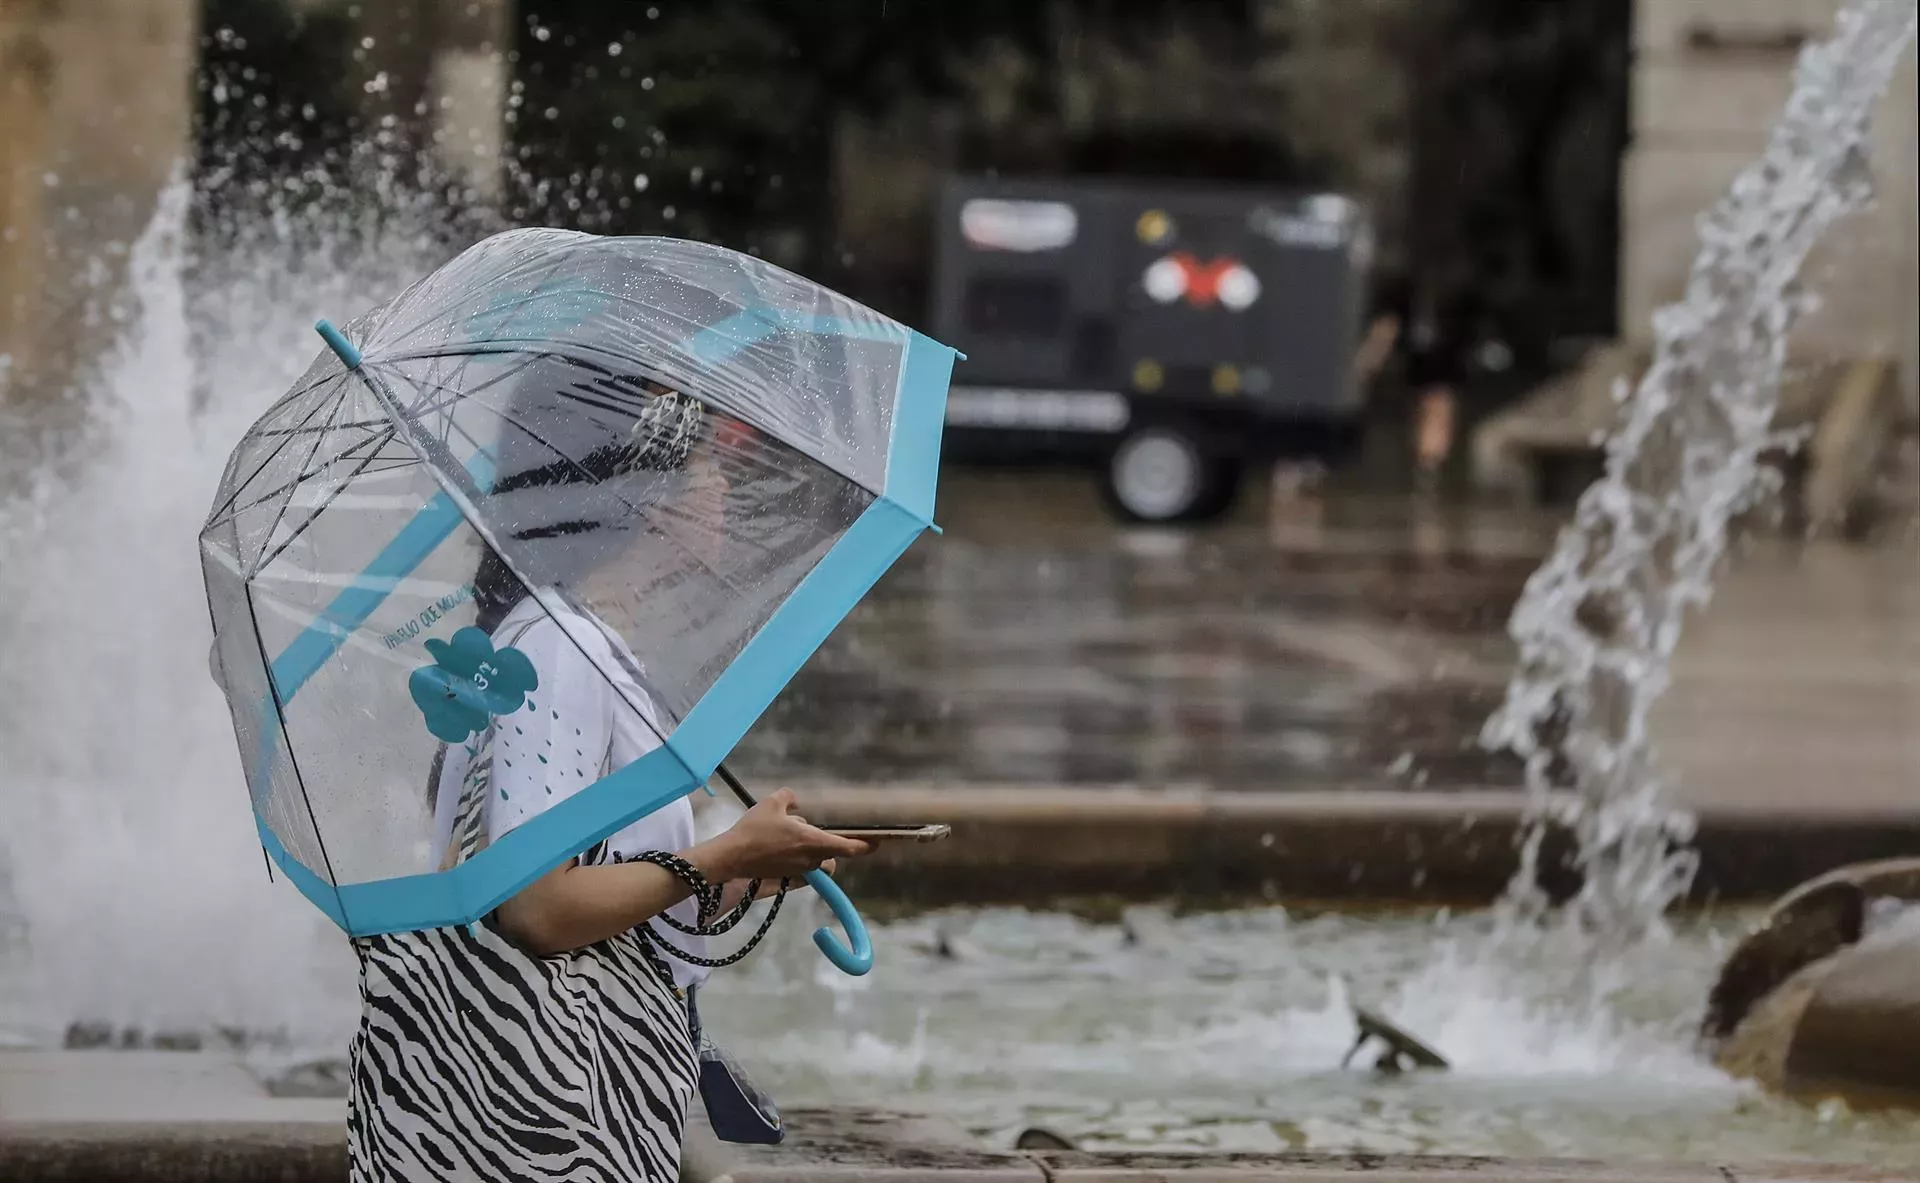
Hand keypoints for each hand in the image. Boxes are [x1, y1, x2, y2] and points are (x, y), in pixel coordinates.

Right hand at [692, 788, 871, 882]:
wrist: (732, 857)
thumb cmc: (754, 830)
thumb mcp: (772, 803)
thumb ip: (789, 797)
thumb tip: (795, 800)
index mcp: (812, 841)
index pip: (848, 848)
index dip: (865, 846)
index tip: (876, 843)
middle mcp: (810, 859)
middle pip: (832, 854)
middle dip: (829, 844)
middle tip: (812, 831)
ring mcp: (798, 870)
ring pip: (815, 859)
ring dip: (811, 848)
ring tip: (789, 834)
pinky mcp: (786, 876)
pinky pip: (801, 864)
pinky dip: (796, 854)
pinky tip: (777, 843)